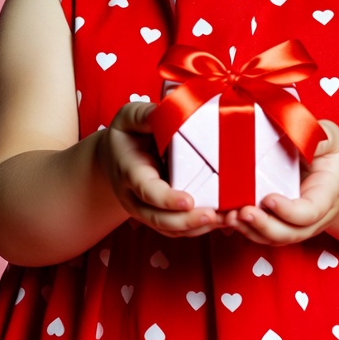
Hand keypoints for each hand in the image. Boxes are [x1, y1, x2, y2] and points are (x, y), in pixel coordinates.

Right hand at [96, 100, 222, 236]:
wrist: (114, 156)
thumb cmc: (125, 135)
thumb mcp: (129, 118)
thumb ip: (145, 115)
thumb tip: (167, 110)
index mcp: (129, 171)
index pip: (146, 190)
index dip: (166, 199)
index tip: (188, 201)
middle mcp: (135, 197)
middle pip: (158, 218)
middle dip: (186, 221)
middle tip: (213, 215)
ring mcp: (146, 209)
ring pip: (170, 228)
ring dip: (196, 228)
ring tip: (224, 220)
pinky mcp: (159, 214)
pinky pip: (177, 228)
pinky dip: (198, 228)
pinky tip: (220, 221)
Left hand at [225, 120, 338, 244]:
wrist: (334, 173)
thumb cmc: (331, 154)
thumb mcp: (330, 139)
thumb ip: (317, 138)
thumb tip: (296, 132)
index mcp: (327, 196)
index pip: (310, 212)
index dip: (289, 211)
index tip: (269, 199)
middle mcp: (313, 218)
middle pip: (289, 233)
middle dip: (264, 226)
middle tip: (243, 213)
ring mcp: (295, 224)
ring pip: (273, 237)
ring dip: (250, 231)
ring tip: (229, 217)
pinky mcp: (280, 222)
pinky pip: (262, 233)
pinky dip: (243, 229)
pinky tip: (225, 220)